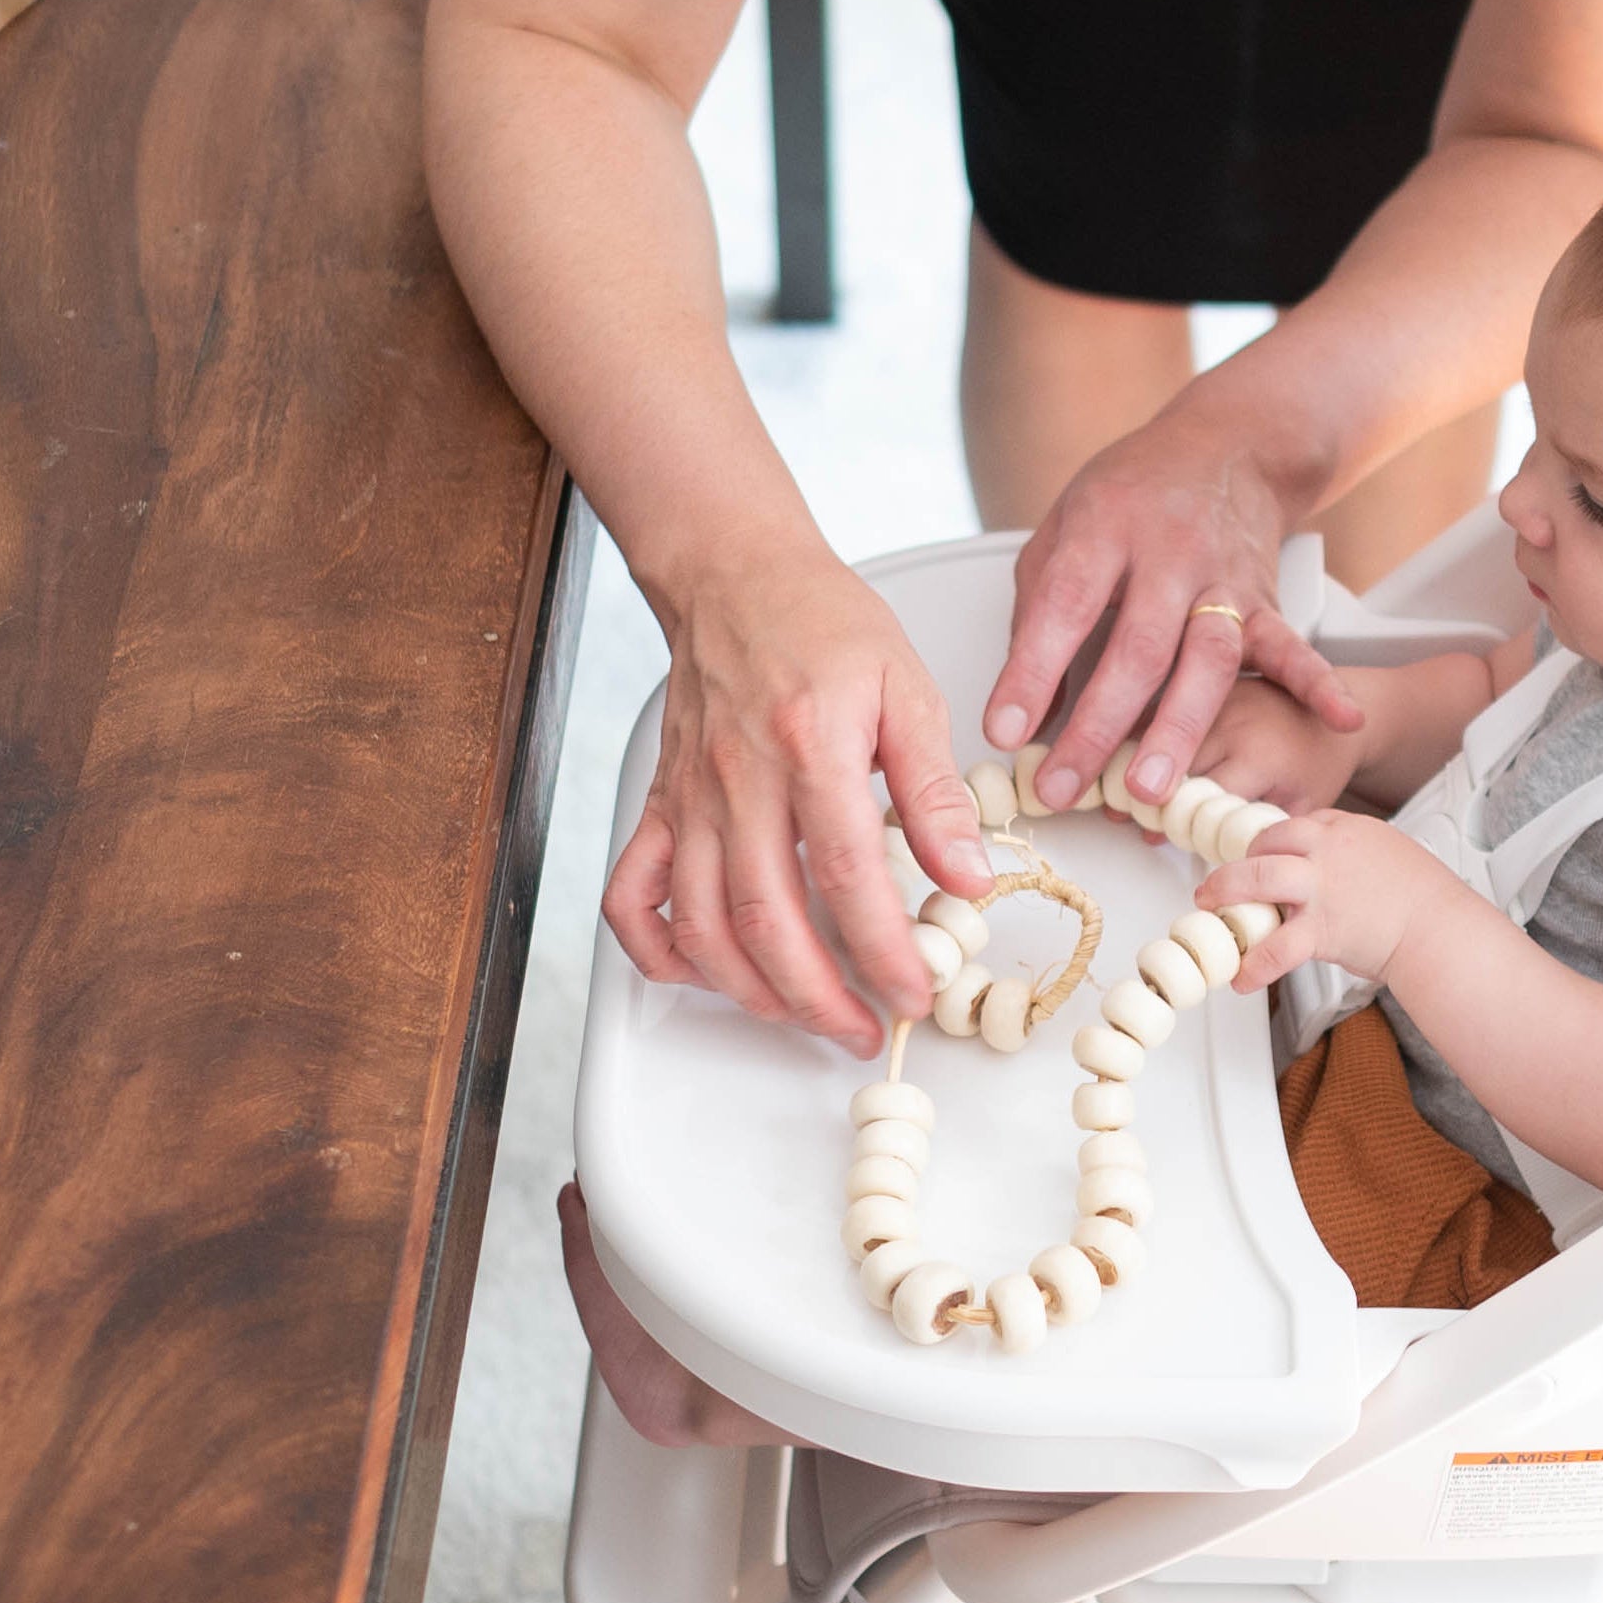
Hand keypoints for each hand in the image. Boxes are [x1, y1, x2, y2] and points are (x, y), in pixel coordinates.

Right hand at [605, 535, 995, 1051]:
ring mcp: (689, 799)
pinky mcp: (660, 805)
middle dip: (818, 997)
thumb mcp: (908, 690)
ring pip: (701, 925)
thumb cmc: (823, 624)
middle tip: (864, 1029)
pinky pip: (633, 896)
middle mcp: (738, 781)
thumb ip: (938, 791)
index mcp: (809, 748)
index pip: (848, 876)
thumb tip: (969, 878)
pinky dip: (660, 951)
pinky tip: (706, 972)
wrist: (734, 573)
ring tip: (805, 1017)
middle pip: (766, 920)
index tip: (915, 992)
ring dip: (752, 991)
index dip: (882, 950)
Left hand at [985, 418, 1361, 815]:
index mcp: (1104, 528)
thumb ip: (1036, 620)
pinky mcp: (1264, 599)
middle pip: (1137, 649)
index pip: (1063, 606)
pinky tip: (1338, 718)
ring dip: (1179, 729)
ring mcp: (1222, 578)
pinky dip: (1317, 684)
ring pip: (1205, 661)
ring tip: (1153, 791)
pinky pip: (1291, 647)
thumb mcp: (1062, 531)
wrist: (1226, 444)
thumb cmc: (1131, 496)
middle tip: (1067, 789)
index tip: (1005, 731)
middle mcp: (1168, 552)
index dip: (1031, 672)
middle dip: (1099, 727)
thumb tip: (1021, 719)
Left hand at [1203, 808, 1476, 994]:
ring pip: (1257, 878)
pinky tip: (1243, 978)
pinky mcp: (1322, 929)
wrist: (1443, 930)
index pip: (1297, 825)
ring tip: (1209, 910)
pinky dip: (1255, 965)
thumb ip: (1360, 858)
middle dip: (1236, 862)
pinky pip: (1276, 947)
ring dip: (1225, 893)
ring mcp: (1322, 887)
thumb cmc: (1428, 901)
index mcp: (1349, 830)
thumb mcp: (1394, 856)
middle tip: (1217, 882)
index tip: (1262, 859)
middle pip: (1266, 842)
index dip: (1273, 843)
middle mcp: (1330, 851)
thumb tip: (1341, 874)